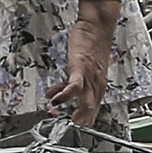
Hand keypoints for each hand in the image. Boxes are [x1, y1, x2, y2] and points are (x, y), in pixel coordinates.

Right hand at [59, 0, 117, 127]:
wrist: (98, 27)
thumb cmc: (91, 47)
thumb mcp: (81, 70)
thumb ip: (68, 85)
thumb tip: (55, 96)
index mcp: (98, 89)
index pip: (90, 114)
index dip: (78, 123)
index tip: (64, 124)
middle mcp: (96, 87)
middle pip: (88, 114)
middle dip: (72, 122)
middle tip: (56, 122)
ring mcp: (90, 79)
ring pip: (84, 104)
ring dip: (68, 113)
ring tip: (53, 113)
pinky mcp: (81, 68)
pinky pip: (74, 87)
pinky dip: (64, 96)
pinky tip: (55, 100)